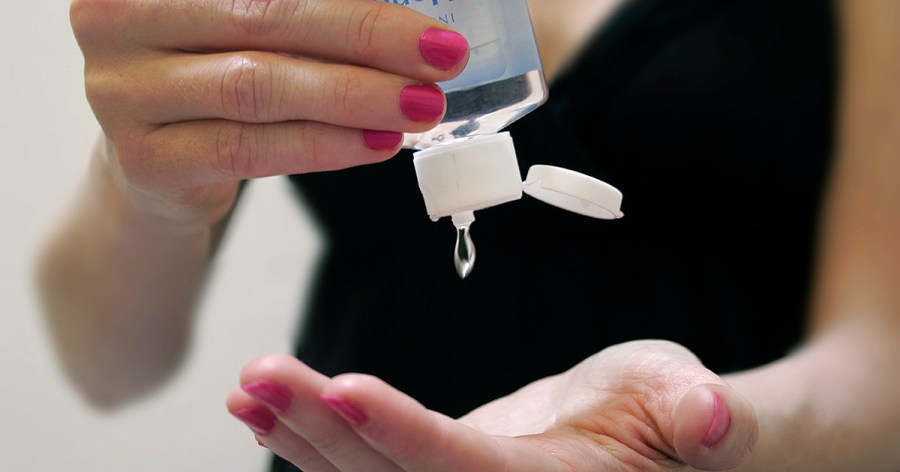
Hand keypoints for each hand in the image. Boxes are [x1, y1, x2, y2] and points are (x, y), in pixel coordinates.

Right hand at [70, 0, 467, 226]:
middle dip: (367, 37)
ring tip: (422, 105)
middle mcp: (118, 17)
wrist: (158, 163)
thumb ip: (306, 10)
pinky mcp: (145, 159)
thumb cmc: (217, 74)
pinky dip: (324, 145)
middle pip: (265, 17)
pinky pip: (249, 148)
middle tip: (442, 57)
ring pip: (259, 86)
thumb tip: (412, 20)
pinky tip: (378, 142)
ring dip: (355, 96)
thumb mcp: (246, 24)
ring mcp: (120, 91)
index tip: (430, 23)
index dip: (354, 1)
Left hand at [227, 340, 757, 470]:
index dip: (405, 436)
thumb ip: (704, 419)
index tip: (345, 389)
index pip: (465, 471)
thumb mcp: (692, 401)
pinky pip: (364, 466)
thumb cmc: (670, 412)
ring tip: (249, 385)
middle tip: (263, 375)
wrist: (642, 435)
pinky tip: (267, 408)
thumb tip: (716, 419)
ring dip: (301, 434)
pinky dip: (312, 438)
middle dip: (325, 428)